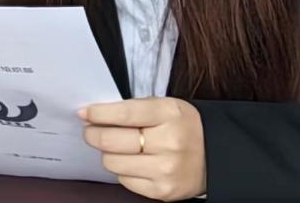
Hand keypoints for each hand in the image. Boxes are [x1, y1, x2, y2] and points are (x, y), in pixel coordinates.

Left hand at [80, 97, 205, 200]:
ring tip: (114, 147)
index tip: (84, 112)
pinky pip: (125, 181)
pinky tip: (132, 162)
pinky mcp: (162, 191)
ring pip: (114, 163)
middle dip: (94, 135)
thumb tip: (96, 114)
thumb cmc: (184, 127)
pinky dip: (123, 170)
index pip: (124, 114)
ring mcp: (166, 169)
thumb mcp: (166, 106)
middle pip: (113, 141)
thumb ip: (135, 109)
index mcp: (169, 114)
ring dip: (108, 154)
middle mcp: (169, 142)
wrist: (215, 155)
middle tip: (91, 131)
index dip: (99, 114)